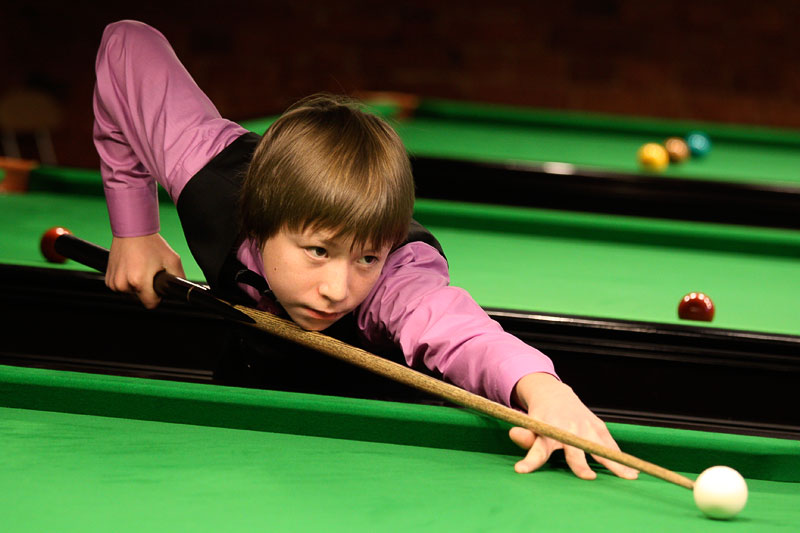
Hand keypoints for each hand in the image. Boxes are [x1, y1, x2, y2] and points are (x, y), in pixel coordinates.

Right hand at [106, 233, 184, 308]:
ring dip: (136, 285)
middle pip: (141, 298)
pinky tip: (131, 268)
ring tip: (139, 268)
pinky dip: (126, 281)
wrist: (132, 230)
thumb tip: (181, 290)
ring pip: (130, 293)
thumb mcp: (172, 260)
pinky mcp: (108, 279)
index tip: (158, 286)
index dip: (158, 296)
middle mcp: (123, 284)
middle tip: (149, 271)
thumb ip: (179, 278)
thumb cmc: (150, 243)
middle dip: (147, 289)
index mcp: (139, 281)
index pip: (151, 304)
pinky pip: (121, 287)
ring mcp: (113, 282)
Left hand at [509, 372, 638, 479]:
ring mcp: (585, 427)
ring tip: (628, 476)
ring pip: (599, 447)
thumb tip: (514, 435)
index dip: (530, 460)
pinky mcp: (597, 426)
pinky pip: (610, 443)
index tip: (521, 469)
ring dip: (614, 461)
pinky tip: (632, 470)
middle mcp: (568, 430)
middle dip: (580, 463)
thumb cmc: (540, 418)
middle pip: (574, 450)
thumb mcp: (529, 426)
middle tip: (588, 477)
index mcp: (547, 432)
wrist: (554, 395)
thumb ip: (524, 436)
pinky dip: (620, 456)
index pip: (537, 450)